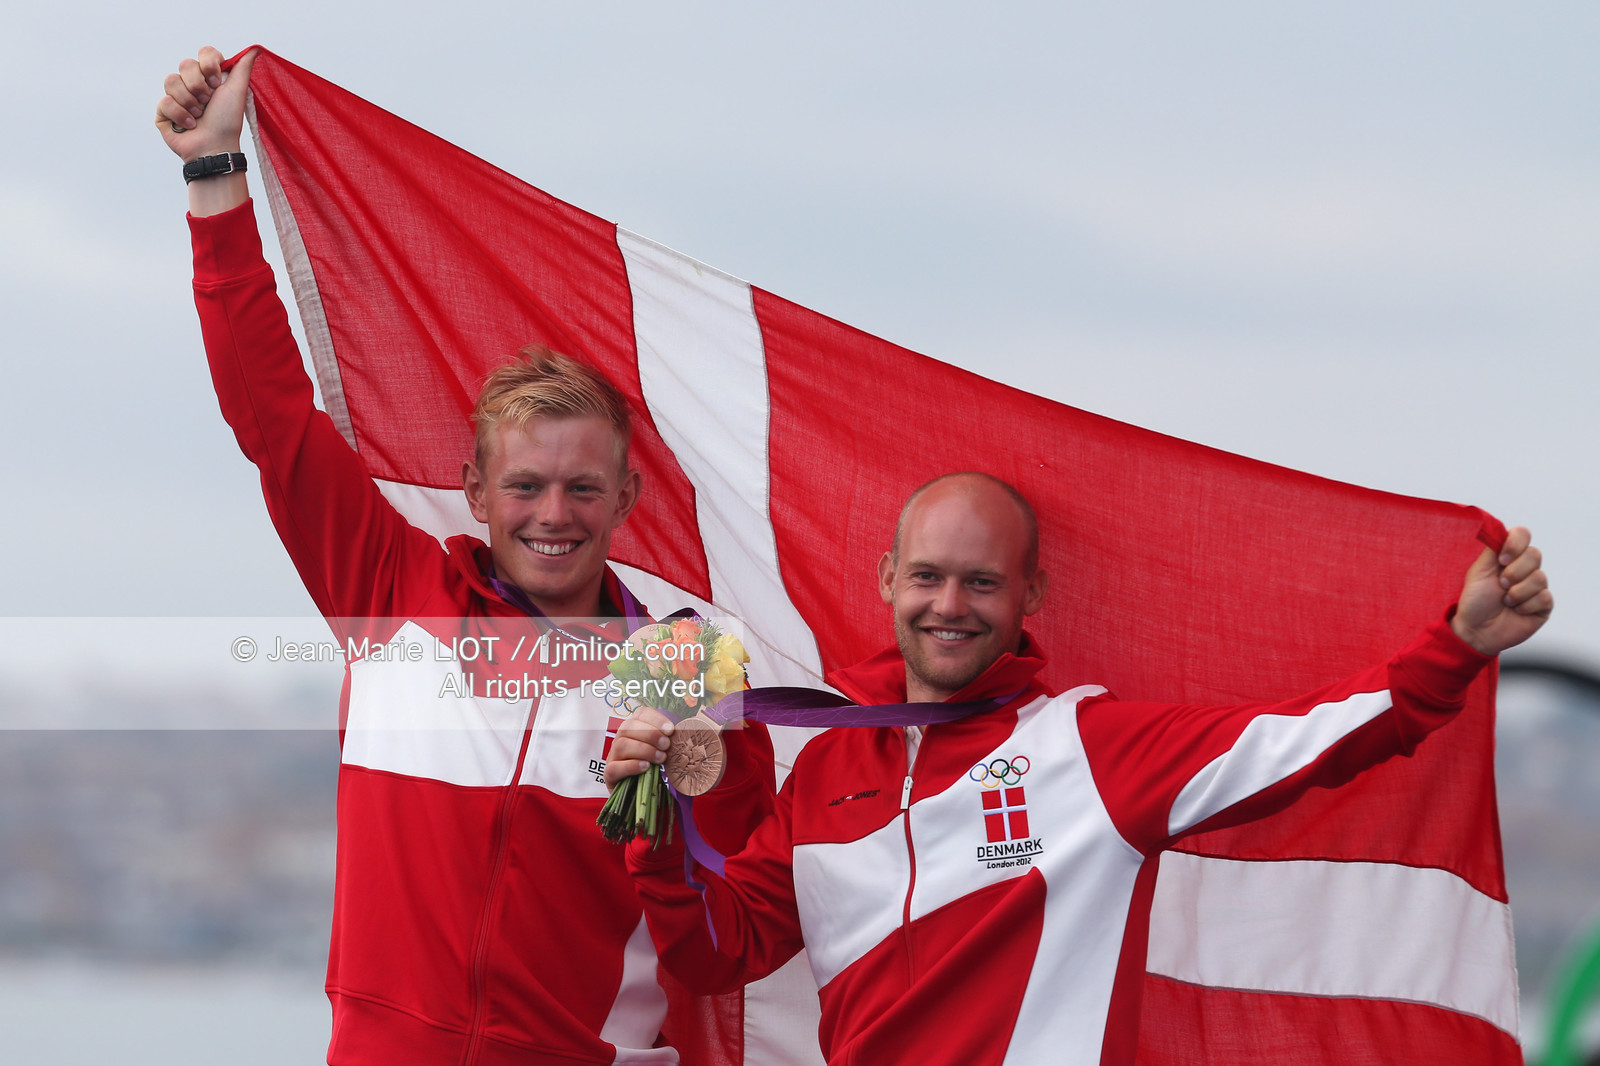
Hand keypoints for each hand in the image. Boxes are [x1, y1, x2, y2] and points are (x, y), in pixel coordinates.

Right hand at [155, 46, 258, 159]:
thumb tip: (254, 49)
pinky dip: (180, 115)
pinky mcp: (164, 111)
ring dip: (189, 101)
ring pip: (171, 80)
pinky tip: (189, 125)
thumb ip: (243, 67)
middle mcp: (192, 84)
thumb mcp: (238, 91)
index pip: (204, 53)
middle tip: (208, 101)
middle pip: (185, 64)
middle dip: (198, 85)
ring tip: (199, 116)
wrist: (214, 147)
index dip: (209, 65)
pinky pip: (164, 101)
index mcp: (210, 77)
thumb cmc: (227, 122)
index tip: (217, 83)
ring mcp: (176, 96)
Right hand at [603, 707, 674, 788]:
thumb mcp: (664, 753)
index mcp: (634, 729)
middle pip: (628, 727)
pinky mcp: (609, 776)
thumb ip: (670, 743)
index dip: (655, 719)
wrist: (642, 796)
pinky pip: (615, 767)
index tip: (670, 730)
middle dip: (650, 734)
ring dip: (644, 749)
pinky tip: (645, 767)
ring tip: (660, 758)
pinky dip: (631, 765)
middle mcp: (620, 740)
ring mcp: (613, 757)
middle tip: (666, 745)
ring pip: (621, 745)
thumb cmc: (656, 771)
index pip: (640, 714)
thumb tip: (687, 734)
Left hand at [1450, 526, 1551, 656]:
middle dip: (1514, 572)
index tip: (1502, 559)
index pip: (1522, 534)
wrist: (1476, 629)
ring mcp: (1536, 586)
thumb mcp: (1479, 570)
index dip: (1515, 544)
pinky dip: (1525, 605)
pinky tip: (1516, 611)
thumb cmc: (1475, 600)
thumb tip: (1503, 530)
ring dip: (1516, 592)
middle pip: (1535, 554)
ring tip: (1505, 601)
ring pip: (1539, 578)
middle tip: (1500, 585)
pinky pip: (1544, 597)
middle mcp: (1524, 568)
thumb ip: (1493, 550)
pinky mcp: (1544, 605)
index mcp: (1508, 556)